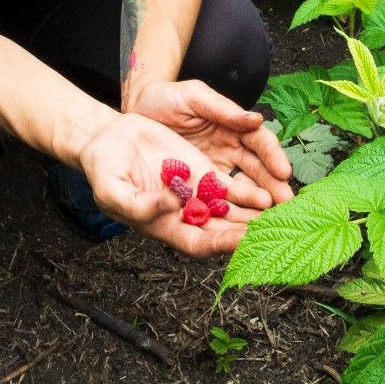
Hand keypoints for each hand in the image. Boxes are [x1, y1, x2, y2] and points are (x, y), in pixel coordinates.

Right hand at [74, 113, 258, 256]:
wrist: (108, 138)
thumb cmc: (103, 168)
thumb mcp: (111, 188)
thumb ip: (135, 203)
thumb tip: (167, 207)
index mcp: (164, 227)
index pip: (199, 243)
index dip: (221, 245)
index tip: (242, 241)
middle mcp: (185, 215)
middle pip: (224, 232)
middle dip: (249, 234)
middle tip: (276, 233)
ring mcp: (196, 193)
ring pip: (232, 211)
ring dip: (256, 217)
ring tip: (281, 218)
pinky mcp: (203, 171)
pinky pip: (230, 186)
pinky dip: (248, 192)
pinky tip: (268, 194)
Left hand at [126, 79, 294, 209]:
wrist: (136, 112)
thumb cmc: (166, 98)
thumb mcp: (193, 96)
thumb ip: (222, 108)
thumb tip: (256, 119)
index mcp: (234, 125)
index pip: (260, 142)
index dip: (273, 156)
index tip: (283, 171)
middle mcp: (231, 149)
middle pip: (258, 169)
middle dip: (273, 186)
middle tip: (286, 204)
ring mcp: (217, 168)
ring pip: (243, 187)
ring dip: (258, 203)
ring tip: (269, 219)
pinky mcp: (200, 185)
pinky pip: (220, 199)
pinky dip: (232, 211)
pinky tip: (242, 225)